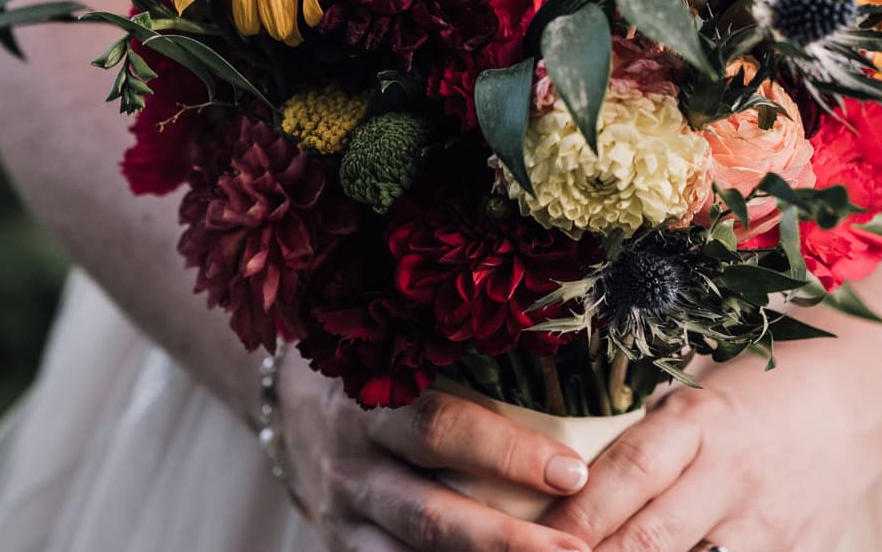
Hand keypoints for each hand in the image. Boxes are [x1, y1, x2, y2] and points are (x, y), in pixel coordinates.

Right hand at [278, 357, 593, 551]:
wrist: (295, 403)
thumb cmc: (391, 367)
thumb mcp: (420, 349)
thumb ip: (482, 359)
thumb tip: (587, 365)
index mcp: (378, 398)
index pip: (442, 428)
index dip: (508, 454)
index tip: (575, 473)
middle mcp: (354, 461)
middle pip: (428, 513)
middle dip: (505, 541)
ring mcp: (344, 515)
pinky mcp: (341, 547)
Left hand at [539, 358, 881, 551]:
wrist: (855, 401)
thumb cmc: (754, 398)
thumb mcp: (692, 405)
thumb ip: (641, 454)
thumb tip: (565, 505)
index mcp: (700, 423)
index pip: (626, 476)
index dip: (575, 516)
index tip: (533, 537)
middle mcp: (733, 476)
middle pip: (649, 540)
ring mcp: (767, 526)